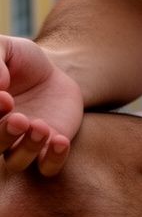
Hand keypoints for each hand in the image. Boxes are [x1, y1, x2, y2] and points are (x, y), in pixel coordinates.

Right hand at [0, 36, 82, 176]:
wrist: (56, 71)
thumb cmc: (22, 61)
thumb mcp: (6, 49)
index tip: (5, 97)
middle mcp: (0, 134)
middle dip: (4, 135)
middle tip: (20, 118)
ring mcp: (23, 145)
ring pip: (17, 161)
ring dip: (27, 148)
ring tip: (41, 126)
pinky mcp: (49, 149)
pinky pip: (48, 167)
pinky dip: (52, 159)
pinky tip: (60, 141)